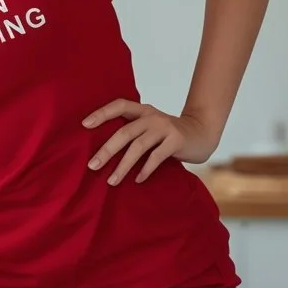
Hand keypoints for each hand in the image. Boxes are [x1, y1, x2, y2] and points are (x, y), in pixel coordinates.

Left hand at [82, 100, 218, 184]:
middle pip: (125, 132)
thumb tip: (102, 150)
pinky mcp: (176, 141)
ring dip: (123, 165)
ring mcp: (165, 127)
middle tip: (92, 165)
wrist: (202, 133)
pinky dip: (145, 170)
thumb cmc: (168, 134)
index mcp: (143, 110)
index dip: (101, 113)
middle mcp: (152, 116)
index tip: (84, 125)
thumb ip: (133, 131)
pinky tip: (137, 180)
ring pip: (138, 146)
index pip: (119, 106)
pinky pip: (156, 157)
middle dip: (107, 150)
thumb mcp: (150, 127)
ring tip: (111, 181)